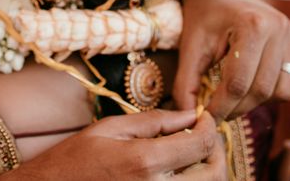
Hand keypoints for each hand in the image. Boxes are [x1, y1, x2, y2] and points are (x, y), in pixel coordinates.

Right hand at [0, 110, 225, 180]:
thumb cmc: (74, 161)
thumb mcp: (109, 129)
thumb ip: (153, 122)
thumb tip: (189, 115)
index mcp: (145, 162)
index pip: (201, 144)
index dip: (209, 126)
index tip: (202, 117)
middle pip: (215, 173)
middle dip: (215, 150)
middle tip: (202, 135)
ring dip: (207, 169)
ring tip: (191, 152)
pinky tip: (178, 171)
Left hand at [172, 0, 289, 120]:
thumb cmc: (204, 15)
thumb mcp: (190, 45)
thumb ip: (186, 82)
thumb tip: (187, 116)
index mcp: (252, 25)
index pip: (238, 82)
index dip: (221, 106)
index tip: (206, 117)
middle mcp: (279, 30)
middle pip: (261, 89)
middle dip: (237, 108)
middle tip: (217, 112)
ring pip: (281, 91)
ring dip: (256, 103)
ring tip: (233, 99)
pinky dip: (271, 93)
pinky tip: (249, 86)